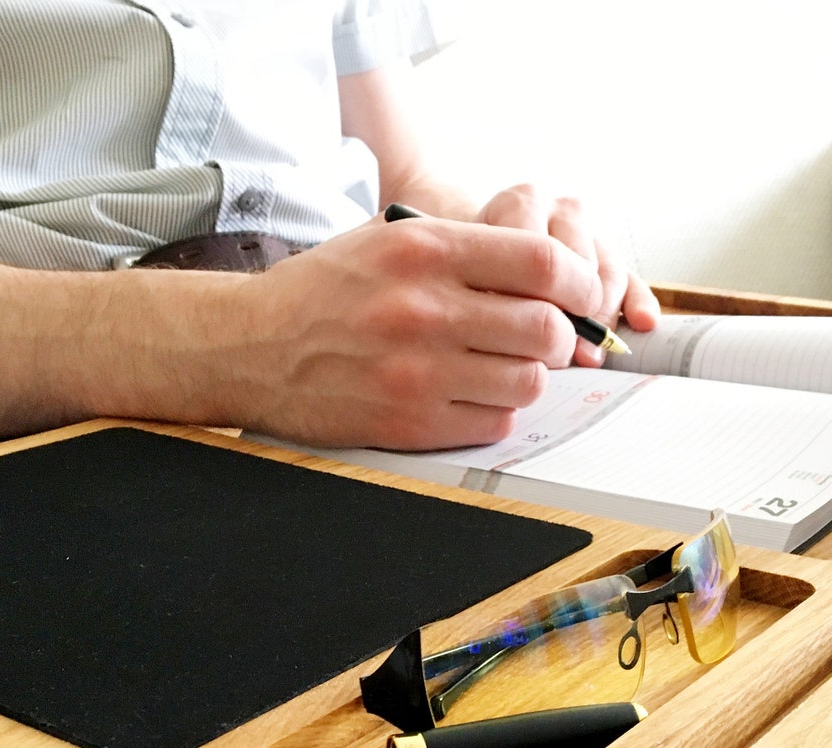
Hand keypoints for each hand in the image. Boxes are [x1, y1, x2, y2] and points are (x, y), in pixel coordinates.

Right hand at [227, 215, 604, 449]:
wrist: (249, 346)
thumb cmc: (324, 292)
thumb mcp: (389, 240)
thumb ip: (465, 249)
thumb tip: (549, 272)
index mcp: (424, 250)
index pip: (541, 263)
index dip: (579, 282)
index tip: (582, 294)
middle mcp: (423, 309)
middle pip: (545, 329)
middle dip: (559, 336)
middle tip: (545, 337)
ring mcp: (417, 372)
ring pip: (528, 382)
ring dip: (528, 376)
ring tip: (502, 366)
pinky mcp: (409, 422)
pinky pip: (494, 423)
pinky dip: (495, 411)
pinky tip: (470, 395)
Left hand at [473, 184, 660, 367]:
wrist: (478, 259)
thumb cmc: (471, 277)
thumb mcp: (470, 284)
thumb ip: (494, 303)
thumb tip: (537, 345)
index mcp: (517, 205)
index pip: (540, 255)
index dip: (538, 305)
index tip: (526, 342)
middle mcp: (557, 208)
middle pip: (579, 266)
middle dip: (572, 317)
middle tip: (560, 354)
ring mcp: (589, 231)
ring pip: (608, 275)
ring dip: (601, 319)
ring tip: (585, 355)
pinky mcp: (609, 256)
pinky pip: (631, 280)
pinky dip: (638, 304)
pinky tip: (642, 324)